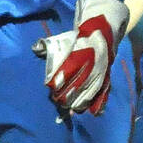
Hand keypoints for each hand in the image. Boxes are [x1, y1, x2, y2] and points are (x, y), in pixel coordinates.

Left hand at [33, 0, 129, 114]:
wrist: (106, 29)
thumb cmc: (81, 36)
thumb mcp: (65, 38)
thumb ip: (50, 45)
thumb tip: (35, 48)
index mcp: (79, 55)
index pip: (66, 73)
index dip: (57, 82)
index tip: (51, 87)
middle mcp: (90, 65)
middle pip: (77, 86)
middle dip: (66, 96)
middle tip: (58, 101)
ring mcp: (100, 72)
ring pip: (89, 92)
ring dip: (79, 102)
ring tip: (71, 109)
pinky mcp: (107, 76)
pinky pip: (104, 92)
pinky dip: (100, 104)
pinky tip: (94, 113)